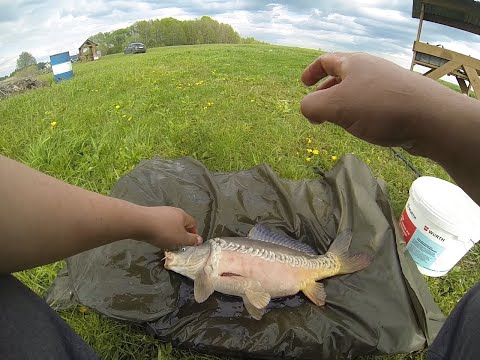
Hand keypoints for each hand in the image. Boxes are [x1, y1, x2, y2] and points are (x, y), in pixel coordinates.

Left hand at [139, 206, 202, 249]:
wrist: (140, 222)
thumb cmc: (164, 231)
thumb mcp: (180, 239)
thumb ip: (191, 240)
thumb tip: (200, 240)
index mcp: (183, 215)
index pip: (193, 223)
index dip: (194, 234)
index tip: (191, 243)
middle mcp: (173, 211)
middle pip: (181, 223)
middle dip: (181, 234)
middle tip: (179, 244)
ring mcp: (161, 212)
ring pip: (170, 224)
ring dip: (171, 233)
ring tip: (167, 242)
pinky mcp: (151, 215)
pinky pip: (160, 224)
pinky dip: (161, 231)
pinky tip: (156, 237)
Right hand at [300, 52, 460, 152]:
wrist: (430, 118)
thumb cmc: (378, 108)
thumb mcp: (335, 106)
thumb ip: (312, 106)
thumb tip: (307, 108)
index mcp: (353, 63)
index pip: (326, 61)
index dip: (311, 71)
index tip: (303, 84)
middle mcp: (371, 69)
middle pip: (342, 76)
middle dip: (325, 92)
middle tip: (317, 110)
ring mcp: (387, 84)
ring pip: (357, 91)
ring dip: (342, 105)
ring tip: (337, 121)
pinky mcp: (399, 100)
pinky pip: (371, 103)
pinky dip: (359, 112)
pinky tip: (362, 127)